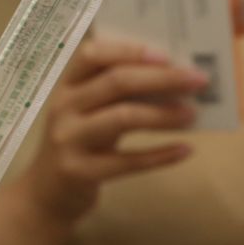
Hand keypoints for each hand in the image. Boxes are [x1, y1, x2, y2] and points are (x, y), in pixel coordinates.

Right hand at [17, 38, 205, 223]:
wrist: (45, 193)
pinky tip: (185, 150)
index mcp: (66, 86)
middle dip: (162, 79)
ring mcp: (68, 140)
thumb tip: (172, 77)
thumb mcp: (87, 112)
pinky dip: (160, 155)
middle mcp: (63, 107)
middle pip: (115, 82)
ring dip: (163, 115)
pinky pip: (127, 161)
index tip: (166, 54)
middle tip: (197, 81)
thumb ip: (116, 94)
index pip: (92, 55)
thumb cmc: (77, 143)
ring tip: (192, 115)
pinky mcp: (79, 171)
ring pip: (122, 117)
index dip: (129, 50)